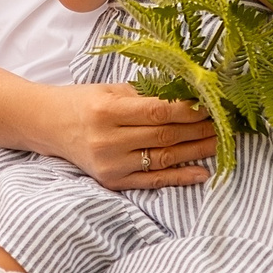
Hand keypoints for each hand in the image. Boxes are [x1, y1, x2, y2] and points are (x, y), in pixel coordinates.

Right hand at [35, 83, 216, 190]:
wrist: (49, 126)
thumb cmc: (83, 102)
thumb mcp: (110, 91)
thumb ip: (146, 95)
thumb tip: (188, 95)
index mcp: (106, 112)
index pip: (156, 112)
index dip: (187, 110)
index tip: (210, 105)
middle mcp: (108, 141)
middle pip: (164, 136)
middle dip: (197, 129)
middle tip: (223, 123)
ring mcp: (110, 164)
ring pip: (163, 158)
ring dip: (196, 151)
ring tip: (219, 142)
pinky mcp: (113, 181)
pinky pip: (153, 180)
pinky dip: (180, 177)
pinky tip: (201, 171)